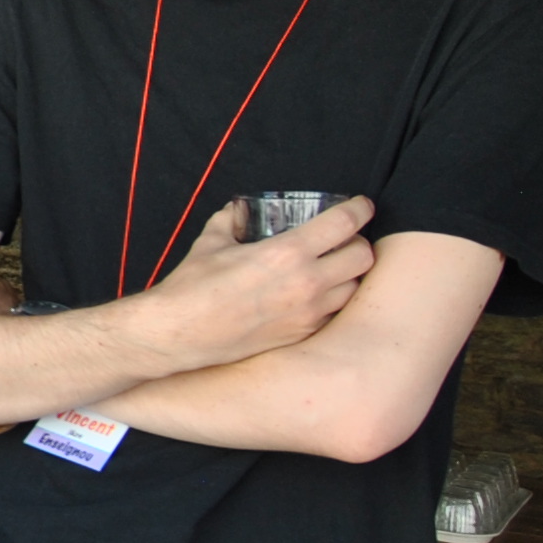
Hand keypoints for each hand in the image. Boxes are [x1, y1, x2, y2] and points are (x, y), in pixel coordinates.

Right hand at [149, 194, 377, 362]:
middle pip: (363, 258)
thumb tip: (239, 211)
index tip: (360, 206)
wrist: (179, 334)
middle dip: (358, 243)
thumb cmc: (192, 287)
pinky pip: (333, 314)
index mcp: (287, 253)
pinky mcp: (300, 335)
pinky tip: (312, 295)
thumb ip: (232, 220)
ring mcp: (307, 314)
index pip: (344, 224)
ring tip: (331, 269)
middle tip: (343, 240)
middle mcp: (306, 284)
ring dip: (349, 276)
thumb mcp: (211, 242)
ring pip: (354, 290)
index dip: (359, 209)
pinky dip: (331, 301)